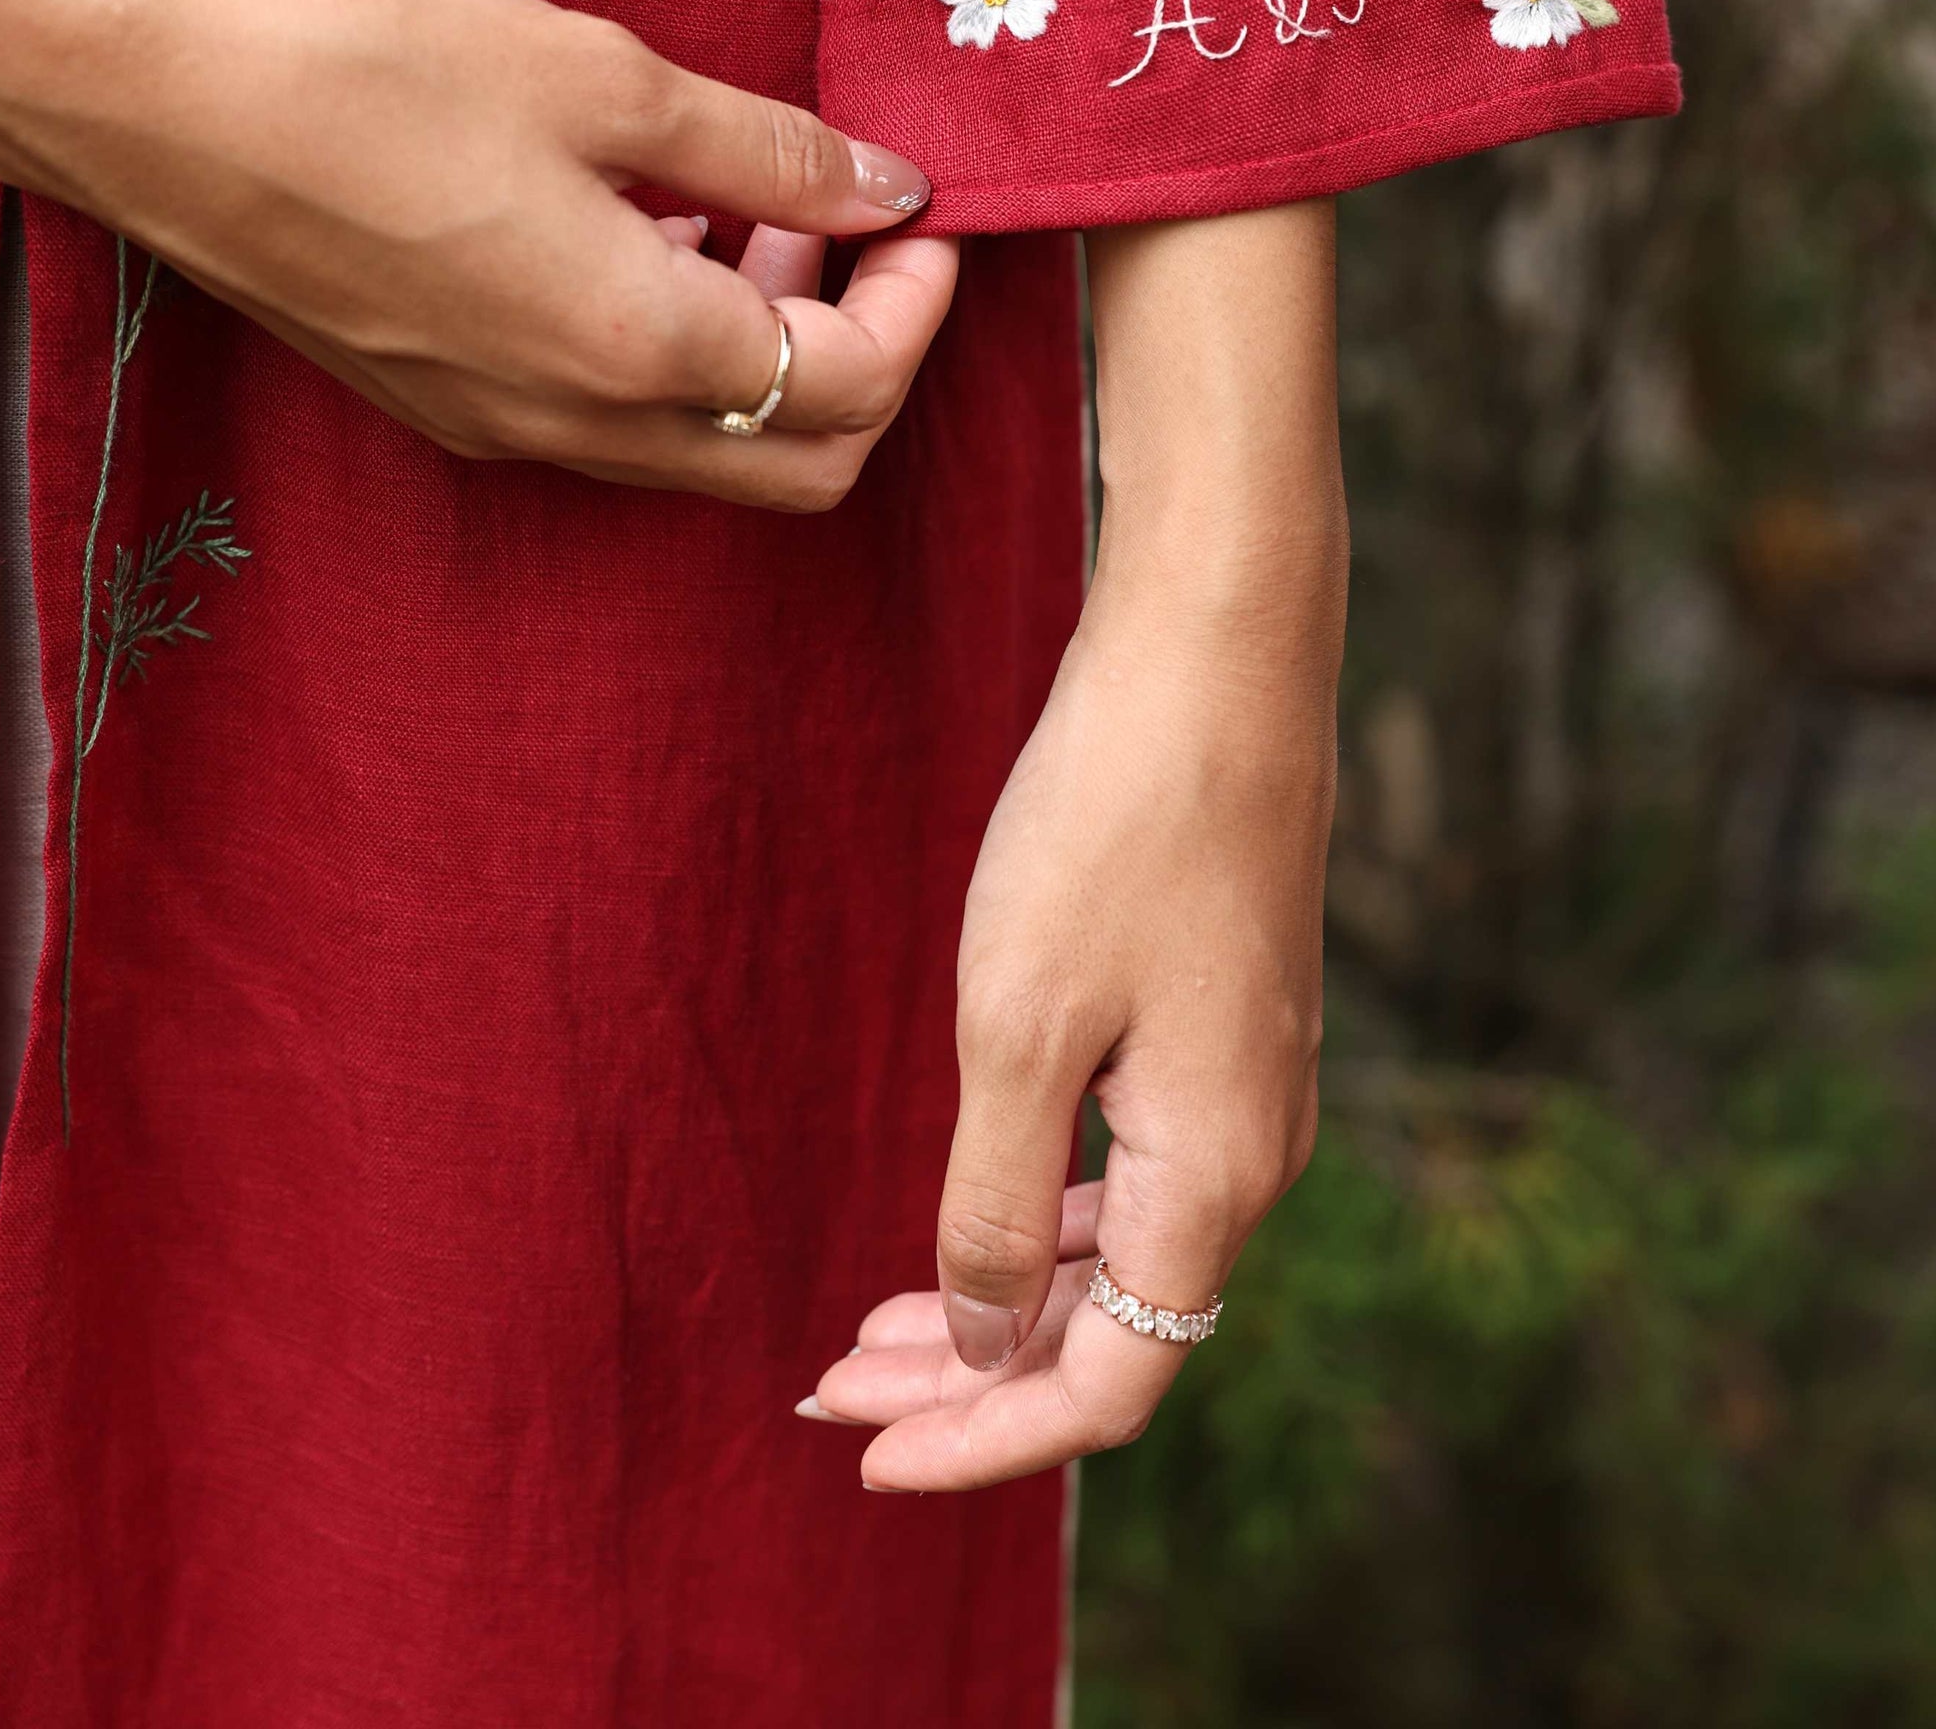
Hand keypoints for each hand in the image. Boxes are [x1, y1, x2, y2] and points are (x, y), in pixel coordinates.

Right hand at [0, 0, 954, 509]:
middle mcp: (580, 426)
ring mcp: (505, 430)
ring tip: (752, 202)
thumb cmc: (374, 68)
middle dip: (865, 355)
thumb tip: (892, 188)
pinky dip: (671, 347)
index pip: (857, 390)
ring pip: (701, 448)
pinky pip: (608, 418)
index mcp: (643, 351)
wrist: (158, 104)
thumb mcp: (603, 79)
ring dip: (766, 348)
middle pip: (800, 465)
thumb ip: (768, 150)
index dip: (920, 302)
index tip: (923, 210)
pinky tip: (643, 221)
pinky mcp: (446, 402)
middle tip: (859, 228)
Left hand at [796, 204, 1343, 1480]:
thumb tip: (990, 1340)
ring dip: (1001, 1288)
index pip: (1107, 1382)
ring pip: (1123, 1242)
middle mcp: (1256, 1144)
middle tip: (830, 1382)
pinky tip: (976, 1188)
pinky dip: (1044, 1203)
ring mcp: (1249, 1072)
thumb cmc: (1115, 820)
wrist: (1218, 641)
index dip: (982, 1437)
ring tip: (875, 1311)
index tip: (857, 1445)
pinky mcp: (1226, 1005)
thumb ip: (1002, 1203)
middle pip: (1116, 1323)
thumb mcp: (1021, 1026)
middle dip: (970, 1371)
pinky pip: (1136, 1161)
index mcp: (1219, 1171)